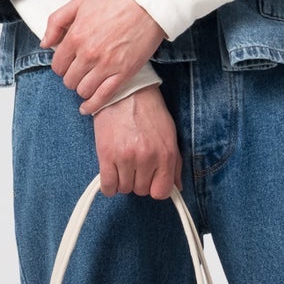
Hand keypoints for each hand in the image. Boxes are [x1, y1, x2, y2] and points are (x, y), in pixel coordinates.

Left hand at [44, 0, 166, 115]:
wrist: (148, 3)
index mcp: (75, 36)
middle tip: (79, 71)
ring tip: (87, 82)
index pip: (58, 65)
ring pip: (83, 90)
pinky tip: (87, 108)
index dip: (61, 66)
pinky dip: (92, 105)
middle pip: (69, 80)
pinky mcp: (123, 73)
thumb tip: (44, 43)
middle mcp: (88, 54)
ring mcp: (106, 65)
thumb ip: (56, 22)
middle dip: (71, 77)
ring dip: (82, 88)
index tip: (68, 63)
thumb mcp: (79, 2)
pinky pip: (103, 97)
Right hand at [91, 81, 182, 199]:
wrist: (125, 92)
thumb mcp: (169, 135)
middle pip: (142, 191)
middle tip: (136, 165)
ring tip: (123, 164)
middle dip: (139, 181)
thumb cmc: (149, 111)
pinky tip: (111, 174)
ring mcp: (126, 158)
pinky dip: (109, 186)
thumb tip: (177, 187)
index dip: (155, 188)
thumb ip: (175, 163)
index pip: (161, 191)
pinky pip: (108, 186)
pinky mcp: (107, 155)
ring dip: (124, 181)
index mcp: (165, 154)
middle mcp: (147, 158)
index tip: (151, 181)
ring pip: (124, 189)